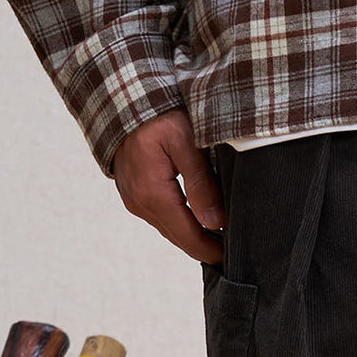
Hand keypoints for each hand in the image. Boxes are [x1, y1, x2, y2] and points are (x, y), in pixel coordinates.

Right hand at [112, 109, 225, 262]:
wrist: (122, 97)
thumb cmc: (158, 114)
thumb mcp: (187, 142)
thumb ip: (201, 183)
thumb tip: (216, 222)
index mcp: (154, 195)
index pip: (190, 238)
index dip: (213, 252)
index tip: (234, 259)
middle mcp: (140, 203)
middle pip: (180, 239)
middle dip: (206, 249)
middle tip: (234, 254)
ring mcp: (134, 199)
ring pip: (170, 230)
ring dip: (194, 237)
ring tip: (222, 241)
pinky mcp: (133, 193)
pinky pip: (161, 217)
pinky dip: (180, 223)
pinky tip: (199, 221)